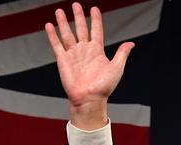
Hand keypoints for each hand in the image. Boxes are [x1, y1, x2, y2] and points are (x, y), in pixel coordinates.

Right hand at [44, 2, 133, 128]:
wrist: (90, 98)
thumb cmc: (104, 86)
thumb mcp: (116, 68)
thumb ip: (121, 54)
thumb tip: (131, 43)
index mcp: (97, 51)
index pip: (96, 31)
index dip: (95, 20)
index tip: (94, 8)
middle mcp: (84, 51)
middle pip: (80, 29)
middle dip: (78, 17)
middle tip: (75, 4)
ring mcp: (73, 55)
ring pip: (67, 34)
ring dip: (63, 22)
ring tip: (60, 10)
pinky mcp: (63, 60)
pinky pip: (57, 45)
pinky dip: (52, 35)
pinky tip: (50, 25)